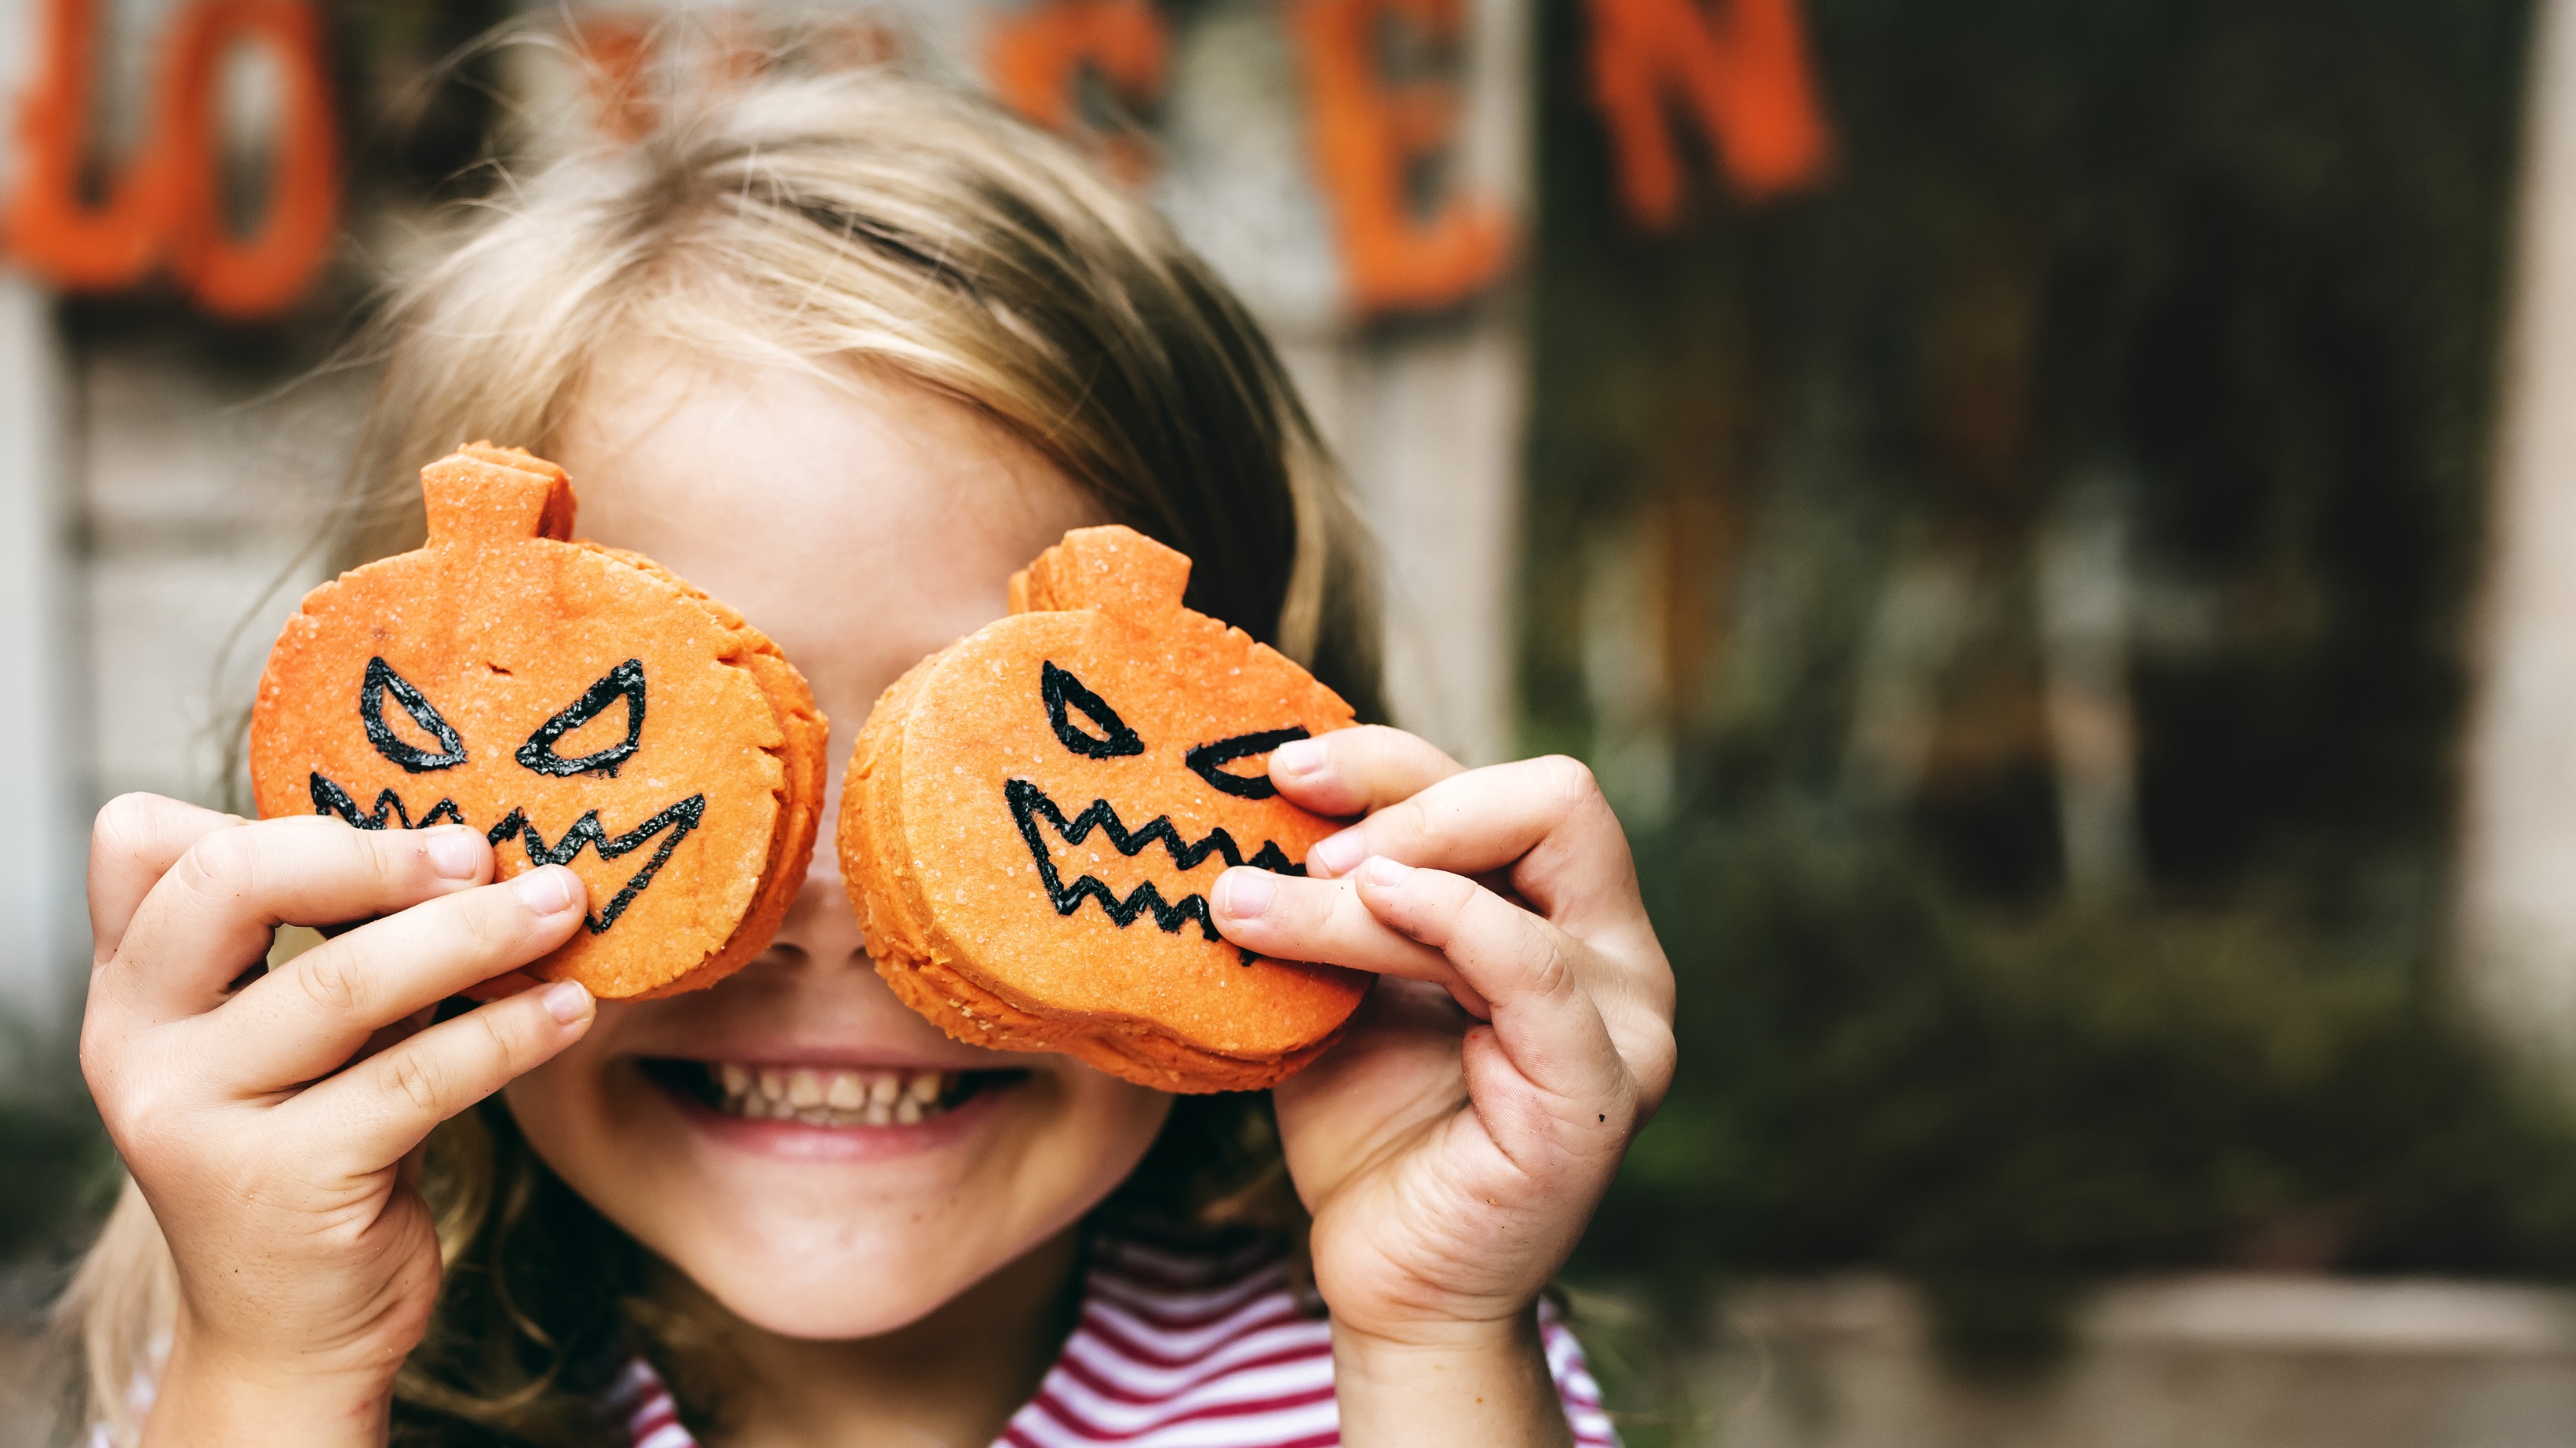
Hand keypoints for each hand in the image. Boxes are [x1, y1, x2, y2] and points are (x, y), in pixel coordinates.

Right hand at [80, 795, 595, 1446]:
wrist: (293, 1327)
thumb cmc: (317, 1148)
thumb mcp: (300, 1037)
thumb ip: (333, 943)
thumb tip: (473, 839)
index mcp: (133, 987)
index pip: (141, 842)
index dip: (268, 813)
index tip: (396, 821)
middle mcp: (136, 1043)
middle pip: (234, 883)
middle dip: (377, 853)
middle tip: (486, 850)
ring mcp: (193, 1117)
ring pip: (341, 981)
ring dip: (474, 934)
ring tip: (562, 909)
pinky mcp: (281, 1182)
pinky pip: (416, 1077)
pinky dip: (507, 1031)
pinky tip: (568, 1010)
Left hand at [1209, 728, 1673, 1444]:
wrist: (1383, 1280)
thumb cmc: (1366, 1127)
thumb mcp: (1346, 978)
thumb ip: (1341, 891)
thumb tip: (1264, 787)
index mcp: (1570, 916)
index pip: (1507, 789)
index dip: (1393, 760)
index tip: (1282, 773)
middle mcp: (1620, 956)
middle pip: (1554, 796)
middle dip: (1409, 793)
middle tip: (1295, 834)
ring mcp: (1625, 1022)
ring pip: (1514, 875)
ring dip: (1370, 876)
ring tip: (1256, 902)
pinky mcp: (1599, 1089)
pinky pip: (1536, 969)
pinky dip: (1454, 917)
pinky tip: (1373, 903)